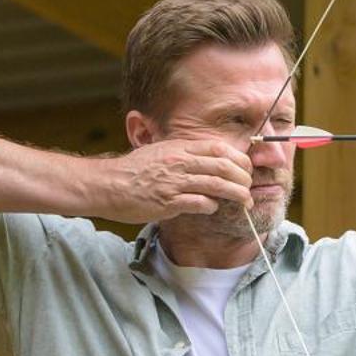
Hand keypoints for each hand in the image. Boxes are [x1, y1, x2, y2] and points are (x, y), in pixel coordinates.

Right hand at [98, 138, 252, 222]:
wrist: (106, 184)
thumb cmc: (134, 171)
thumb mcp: (161, 152)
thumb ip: (185, 154)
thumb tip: (210, 159)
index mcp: (178, 147)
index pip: (219, 148)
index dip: (239, 159)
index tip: (246, 169)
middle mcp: (179, 161)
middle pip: (224, 166)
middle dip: (244, 179)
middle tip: (249, 188)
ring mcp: (174, 181)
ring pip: (217, 185)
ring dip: (237, 194)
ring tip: (246, 201)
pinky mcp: (168, 201)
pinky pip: (200, 203)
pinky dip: (212, 206)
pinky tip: (213, 208)